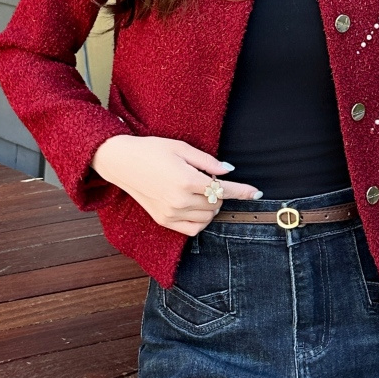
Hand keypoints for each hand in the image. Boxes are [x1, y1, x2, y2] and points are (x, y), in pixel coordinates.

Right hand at [91, 135, 259, 234]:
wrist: (121, 162)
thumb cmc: (151, 150)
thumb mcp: (181, 148)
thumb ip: (207, 161)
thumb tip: (229, 171)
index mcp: (186, 179)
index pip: (223, 189)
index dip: (242, 191)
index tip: (257, 193)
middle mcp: (179, 200)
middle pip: (216, 204)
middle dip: (220, 193)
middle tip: (207, 179)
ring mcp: (171, 213)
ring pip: (207, 218)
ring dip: (211, 207)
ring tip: (200, 192)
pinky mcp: (164, 221)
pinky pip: (193, 229)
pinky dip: (201, 221)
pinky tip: (196, 208)